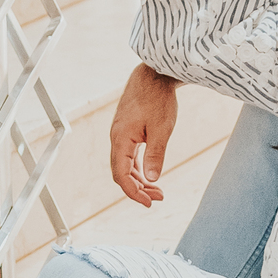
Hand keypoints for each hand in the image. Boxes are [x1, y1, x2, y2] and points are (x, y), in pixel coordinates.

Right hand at [109, 65, 178, 206]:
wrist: (154, 75)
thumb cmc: (158, 99)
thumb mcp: (161, 129)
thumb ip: (155, 155)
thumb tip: (151, 179)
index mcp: (120, 139)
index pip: (121, 175)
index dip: (133, 192)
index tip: (149, 203)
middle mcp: (116, 138)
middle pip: (121, 172)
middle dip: (138, 188)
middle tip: (158, 198)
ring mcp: (120, 134)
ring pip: (125, 165)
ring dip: (139, 179)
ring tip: (158, 190)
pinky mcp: (127, 130)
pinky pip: (129, 155)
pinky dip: (139, 167)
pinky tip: (150, 173)